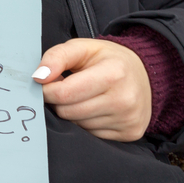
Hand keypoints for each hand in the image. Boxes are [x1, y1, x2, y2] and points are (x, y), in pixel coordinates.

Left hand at [33, 38, 151, 141]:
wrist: (145, 74)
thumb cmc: (107, 59)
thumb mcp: (82, 47)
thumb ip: (56, 57)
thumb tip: (38, 77)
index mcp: (113, 73)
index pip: (65, 93)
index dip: (46, 90)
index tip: (44, 84)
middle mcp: (125, 99)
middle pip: (69, 112)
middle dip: (57, 101)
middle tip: (63, 89)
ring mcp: (129, 119)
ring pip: (78, 125)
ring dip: (71, 112)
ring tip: (81, 96)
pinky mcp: (130, 133)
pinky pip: (92, 135)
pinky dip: (85, 122)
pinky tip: (93, 108)